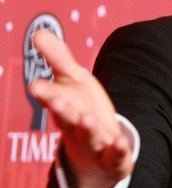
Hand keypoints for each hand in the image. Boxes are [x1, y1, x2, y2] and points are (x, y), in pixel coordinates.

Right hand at [28, 30, 133, 187]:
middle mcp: (76, 125)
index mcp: (65, 106)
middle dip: (61, 110)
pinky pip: (115, 154)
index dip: (45, 92)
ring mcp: (94, 141)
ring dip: (86, 128)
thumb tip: (38, 32)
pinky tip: (119, 143)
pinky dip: (117, 149)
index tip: (35, 85)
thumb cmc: (81, 107)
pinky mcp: (112, 155)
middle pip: (67, 118)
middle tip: (55, 100)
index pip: (53, 98)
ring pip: (88, 135)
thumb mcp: (73, 80)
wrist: (94, 151)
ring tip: (86, 118)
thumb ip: (58, 58)